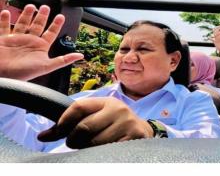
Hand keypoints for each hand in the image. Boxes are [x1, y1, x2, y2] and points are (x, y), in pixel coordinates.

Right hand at [0, 4, 82, 80]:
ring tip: (31, 6)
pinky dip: (4, 20)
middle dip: (42, 16)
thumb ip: (63, 60)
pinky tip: (7, 12)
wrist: (2, 75)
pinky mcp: (3, 40)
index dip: (56, 25)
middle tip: (45, 7)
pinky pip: (4, 28)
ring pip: (23, 24)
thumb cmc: (23, 73)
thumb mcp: (47, 66)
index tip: (61, 16)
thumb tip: (80, 56)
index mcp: (40, 47)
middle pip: (37, 26)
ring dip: (26, 15)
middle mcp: (29, 42)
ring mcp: (16, 40)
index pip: (51, 33)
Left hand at [37, 97, 153, 148]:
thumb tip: (42, 136)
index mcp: (106, 101)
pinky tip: (104, 150)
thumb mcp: (97, 117)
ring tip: (90, 146)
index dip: (63, 121)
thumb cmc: (112, 124)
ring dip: (87, 148)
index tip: (56, 132)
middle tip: (73, 143)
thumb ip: (74, 122)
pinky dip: (101, 153)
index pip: (79, 107)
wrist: (142, 131)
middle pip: (84, 127)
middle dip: (73, 139)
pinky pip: (108, 150)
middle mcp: (118, 109)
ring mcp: (127, 123)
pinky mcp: (134, 137)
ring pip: (95, 142)